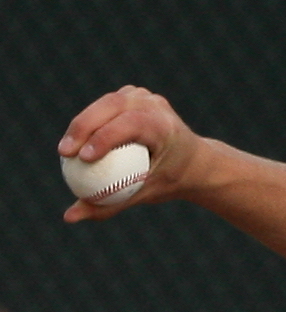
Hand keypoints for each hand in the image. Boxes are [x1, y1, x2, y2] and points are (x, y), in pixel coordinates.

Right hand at [57, 86, 207, 222]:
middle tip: (64, 153)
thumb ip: (109, 205)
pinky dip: (91, 121)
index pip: (131, 124)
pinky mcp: (134, 95)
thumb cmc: (171, 182)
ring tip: (66, 149)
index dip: (104, 137)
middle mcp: (155, 105)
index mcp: (165, 127)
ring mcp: (145, 96)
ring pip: (105, 103)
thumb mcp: (144, 195)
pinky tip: (77, 140)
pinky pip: (106, 106)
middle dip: (83, 127)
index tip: (83, 159)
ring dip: (83, 124)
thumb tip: (70, 216)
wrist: (195, 162)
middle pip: (112, 106)